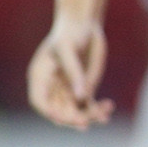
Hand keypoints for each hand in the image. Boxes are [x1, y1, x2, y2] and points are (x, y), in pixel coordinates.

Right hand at [28, 13, 112, 129]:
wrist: (83, 25)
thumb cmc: (70, 33)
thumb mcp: (68, 49)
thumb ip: (74, 72)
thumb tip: (80, 97)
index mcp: (40, 77)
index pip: (39, 101)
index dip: (48, 110)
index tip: (58, 117)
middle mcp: (53, 87)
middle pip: (59, 111)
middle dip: (71, 117)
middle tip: (85, 121)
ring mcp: (69, 89)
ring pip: (76, 111)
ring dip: (88, 116)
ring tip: (103, 116)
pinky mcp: (84, 88)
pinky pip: (89, 105)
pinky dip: (98, 110)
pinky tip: (108, 110)